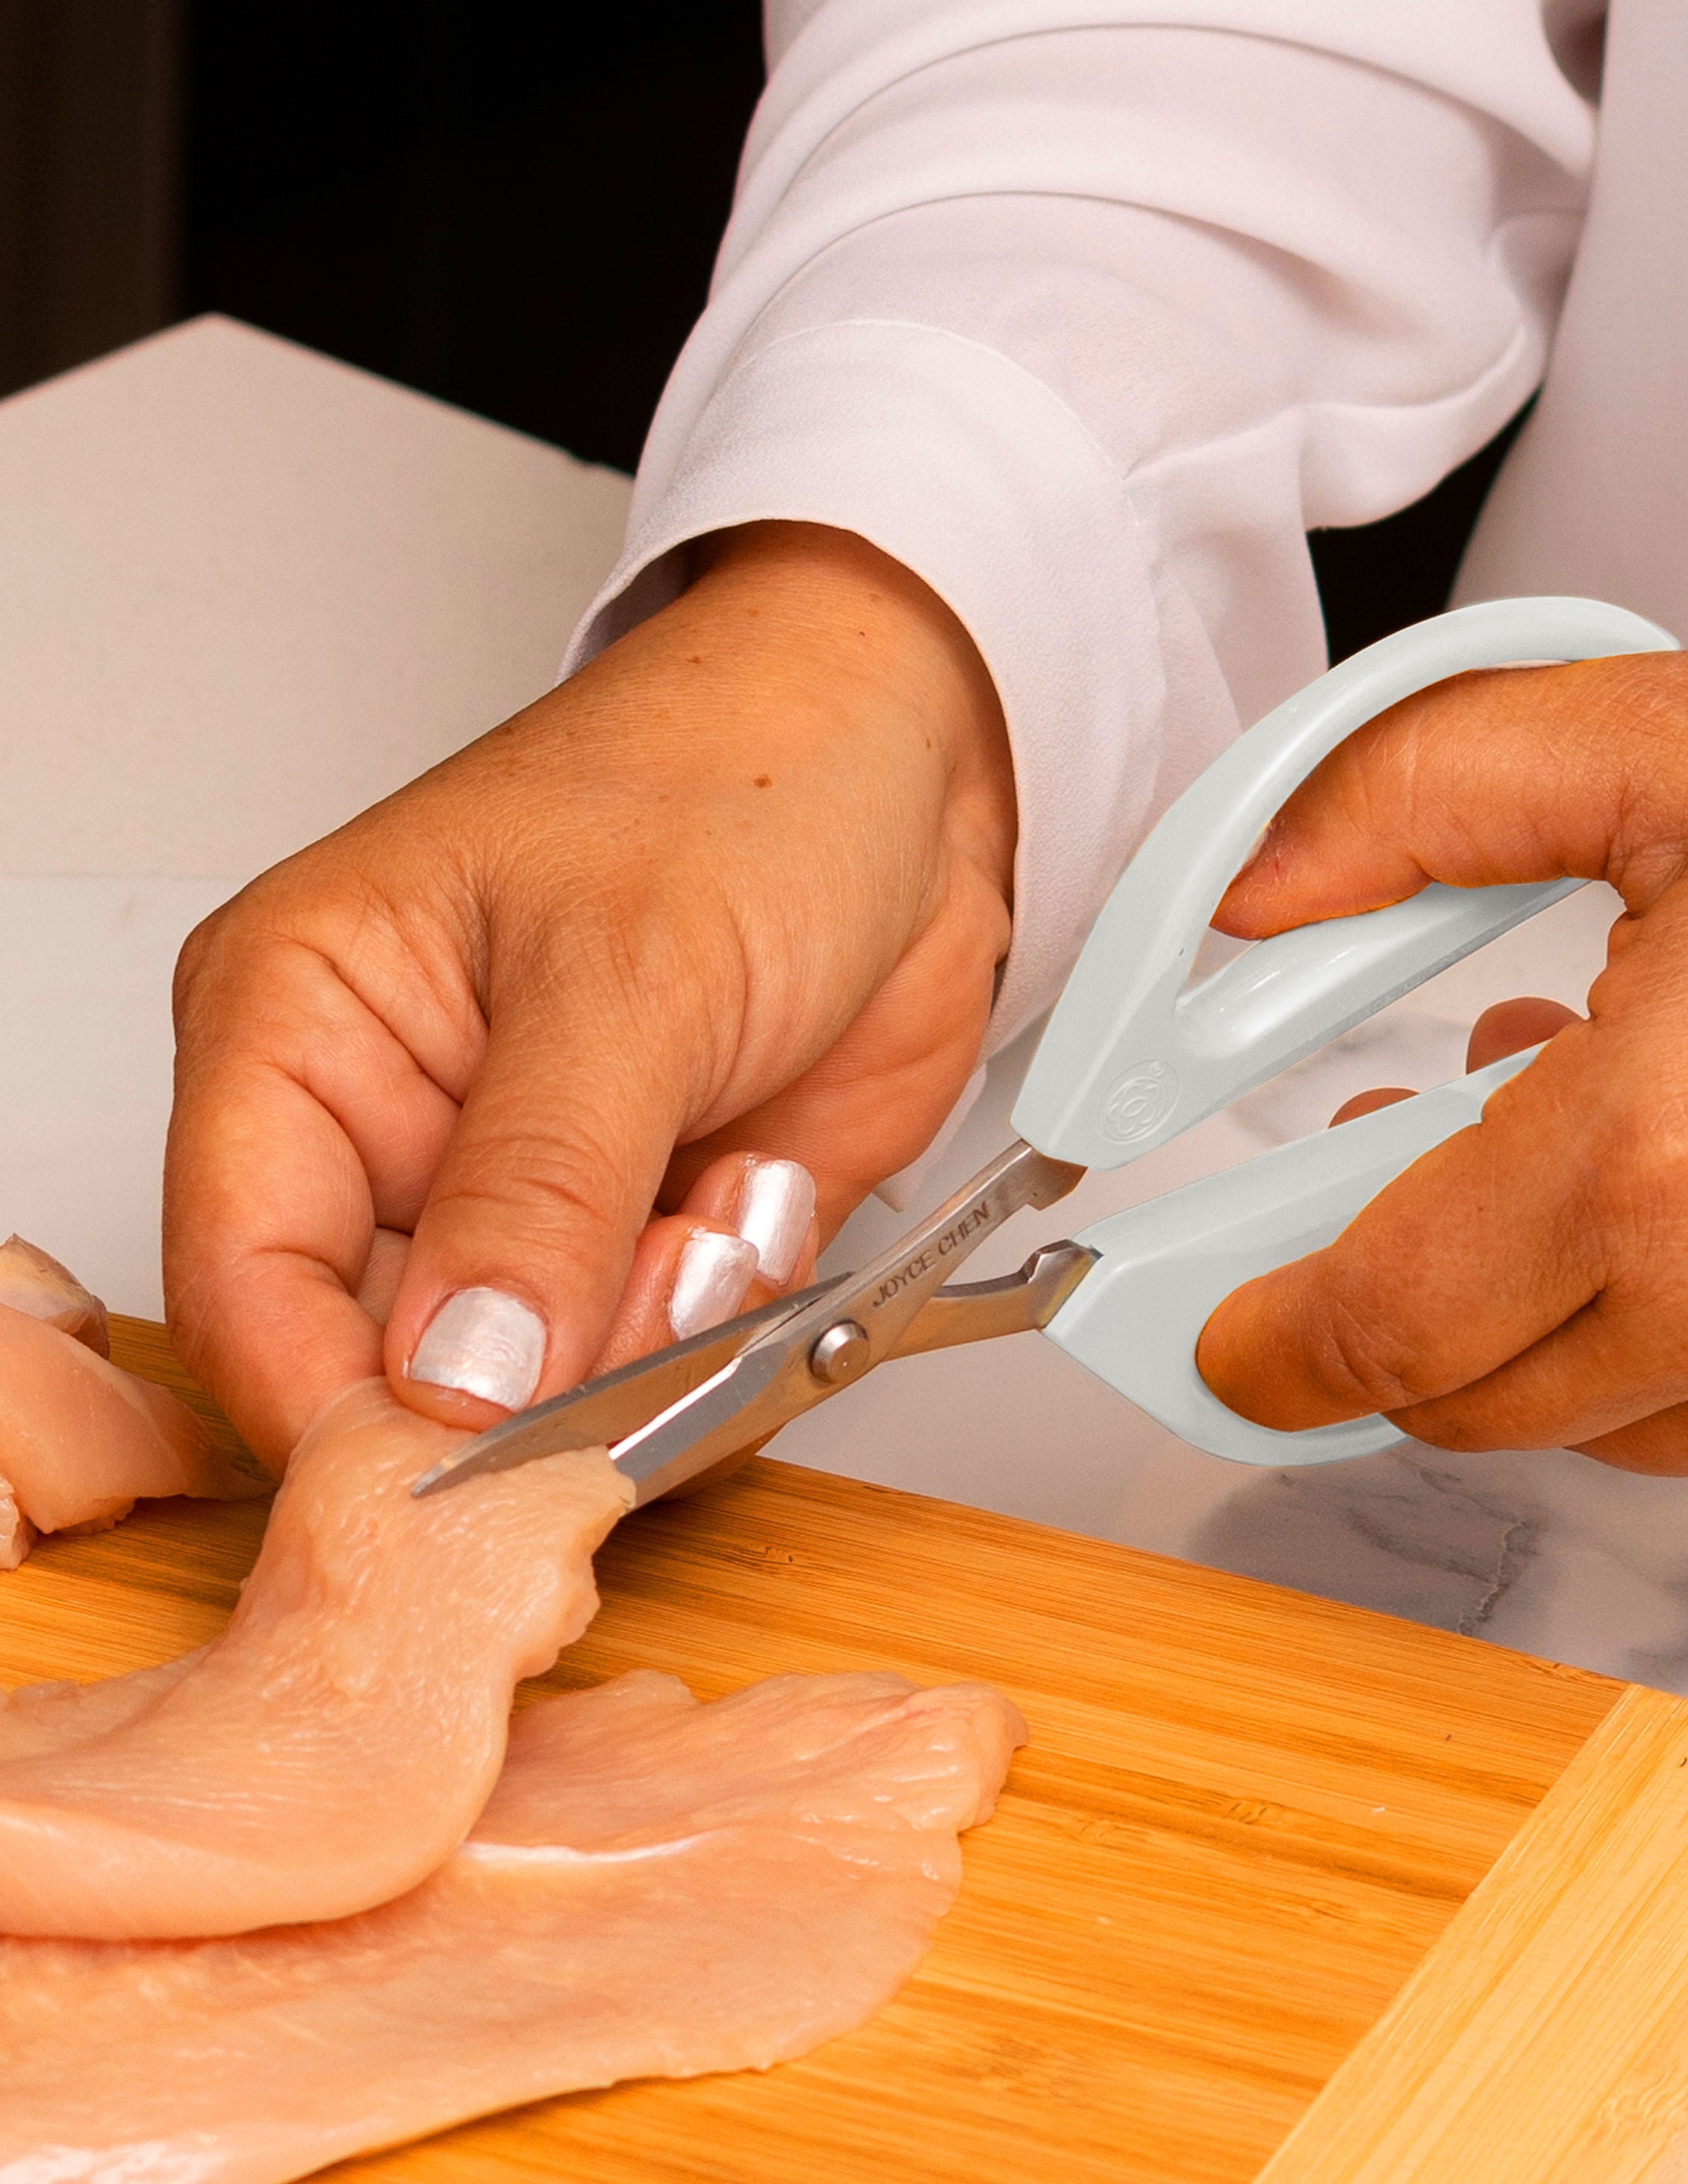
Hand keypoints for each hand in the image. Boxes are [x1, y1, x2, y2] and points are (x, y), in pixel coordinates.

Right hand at [166, 523, 1014, 1466]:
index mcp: (303, 1027)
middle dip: (547, 1373)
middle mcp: (398, 1132)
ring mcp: (535, 1198)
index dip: (342, 1405)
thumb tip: (454, 1377)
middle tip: (666, 1271)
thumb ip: (538, 1186)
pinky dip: (740, 1318)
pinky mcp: (655, 1235)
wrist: (916, 760)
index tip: (473, 1454)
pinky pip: (676, 1366)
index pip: (243, 1287)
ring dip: (664, 1334)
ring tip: (728, 1193)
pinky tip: (766, 1184)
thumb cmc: (742, 780)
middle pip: (399, 1368)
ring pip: (552, 1393)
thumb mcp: (628, 969)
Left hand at [1195, 650, 1687, 1508]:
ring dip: (1557, 1313)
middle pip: (1462, 1397)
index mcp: (1654, 1155)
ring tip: (1623, 1143)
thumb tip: (1245, 891)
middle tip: (1412, 1178)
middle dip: (1399, 1307)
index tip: (1218, 1336)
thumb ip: (1410, 798)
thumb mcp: (1667, 747)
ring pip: (1593, 1421)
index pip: (1376, 1323)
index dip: (1266, 1342)